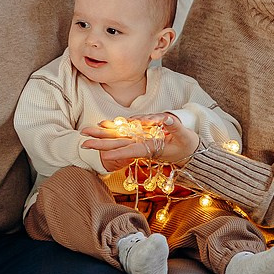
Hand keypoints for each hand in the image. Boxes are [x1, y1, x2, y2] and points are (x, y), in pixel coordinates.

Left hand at [80, 113, 200, 169]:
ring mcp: (141, 141)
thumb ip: (176, 128)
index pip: (131, 151)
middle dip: (101, 144)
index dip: (118, 152)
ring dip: (102, 136)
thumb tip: (166, 119)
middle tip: (83, 143)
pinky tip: (102, 124)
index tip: (104, 154)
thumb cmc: (188, 145)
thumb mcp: (185, 136)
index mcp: (152, 148)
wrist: (190, 151)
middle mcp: (142, 145)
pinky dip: (113, 128)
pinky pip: (124, 132)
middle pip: (119, 145)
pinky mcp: (142, 136)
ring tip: (86, 133)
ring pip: (118, 138)